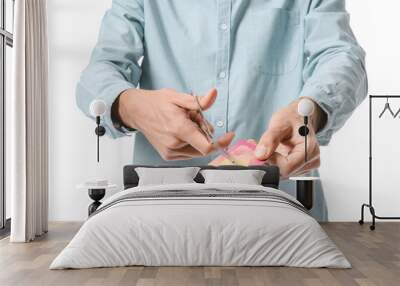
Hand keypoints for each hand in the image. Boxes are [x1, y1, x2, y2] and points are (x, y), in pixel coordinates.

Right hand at [117, 88, 234, 159]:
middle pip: (204, 146)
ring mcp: (170, 152)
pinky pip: (188, 153)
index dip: (222, 143)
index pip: (207, 146)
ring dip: (198, 138)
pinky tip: (181, 131)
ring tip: (185, 123)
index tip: (229, 136)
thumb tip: (214, 94)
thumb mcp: (179, 97)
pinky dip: (190, 143)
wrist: (137, 111)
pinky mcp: (168, 156)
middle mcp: (175, 144)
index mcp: (179, 129)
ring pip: (197, 151)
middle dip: (205, 133)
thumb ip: (199, 101)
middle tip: (194, 118)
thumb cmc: (156, 103)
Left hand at [254, 99, 323, 178]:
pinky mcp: (300, 168)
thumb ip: (270, 139)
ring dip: (269, 163)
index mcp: (308, 148)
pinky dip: (273, 164)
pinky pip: (282, 171)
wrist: (298, 117)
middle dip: (267, 163)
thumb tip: (260, 155)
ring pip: (281, 173)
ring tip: (264, 148)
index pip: (287, 167)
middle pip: (284, 172)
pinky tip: (270, 153)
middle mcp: (311, 160)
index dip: (270, 163)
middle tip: (256, 150)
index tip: (259, 153)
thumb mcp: (279, 122)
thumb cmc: (292, 118)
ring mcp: (306, 166)